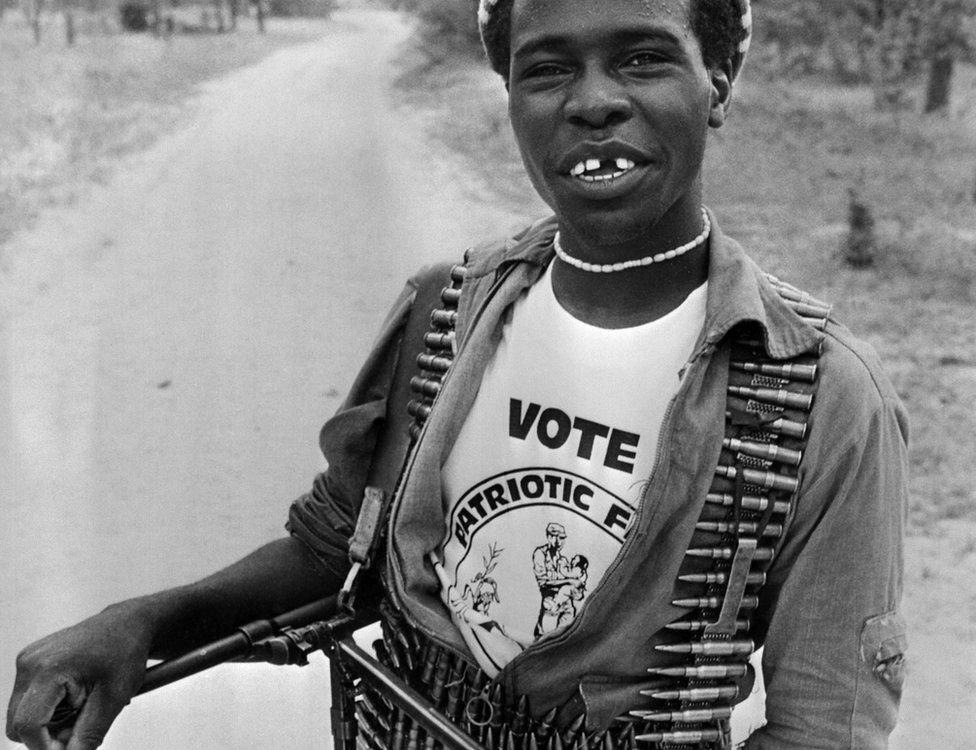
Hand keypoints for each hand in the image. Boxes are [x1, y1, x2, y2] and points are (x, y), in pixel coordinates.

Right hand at [6, 602, 153, 749]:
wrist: (128, 623)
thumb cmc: (125, 651)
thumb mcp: (113, 698)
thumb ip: (88, 734)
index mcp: (49, 669)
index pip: (28, 725)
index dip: (46, 747)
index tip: (70, 748)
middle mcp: (30, 662)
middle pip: (19, 724)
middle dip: (48, 734)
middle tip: (82, 724)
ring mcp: (28, 659)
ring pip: (22, 714)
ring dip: (49, 721)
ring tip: (83, 703)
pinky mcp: (30, 661)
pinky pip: (28, 699)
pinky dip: (49, 707)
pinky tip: (76, 694)